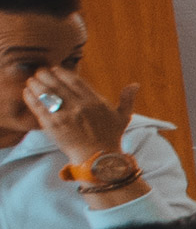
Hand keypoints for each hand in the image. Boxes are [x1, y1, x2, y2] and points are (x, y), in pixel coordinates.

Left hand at [22, 67, 136, 172]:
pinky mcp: (53, 126)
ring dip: (36, 84)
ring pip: (46, 93)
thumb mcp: (122, 117)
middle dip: (45, 75)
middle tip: (39, 72)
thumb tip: (135, 85)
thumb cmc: (110, 138)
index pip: (74, 80)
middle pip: (57, 84)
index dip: (61, 72)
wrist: (98, 159)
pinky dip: (31, 98)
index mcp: (95, 102)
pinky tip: (27, 92)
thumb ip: (127, 99)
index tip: (54, 69)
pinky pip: (38, 107)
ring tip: (31, 80)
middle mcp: (80, 106)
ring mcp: (65, 116)